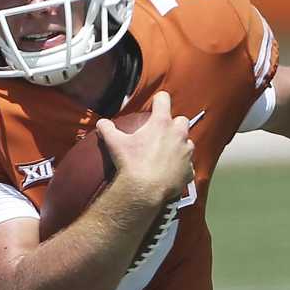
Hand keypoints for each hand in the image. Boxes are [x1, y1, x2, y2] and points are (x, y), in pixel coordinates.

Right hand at [101, 90, 195, 206]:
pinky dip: (181, 167)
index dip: (158, 101)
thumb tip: (101, 123)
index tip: (154, 106)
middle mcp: (178, 134)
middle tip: (161, 135)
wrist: (144, 191)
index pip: (164, 99)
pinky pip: (188, 165)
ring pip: (187, 143)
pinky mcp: (189, 170)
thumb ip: (108, 129)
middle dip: (174, 125)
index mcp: (161, 123)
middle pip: (182, 120)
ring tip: (166, 155)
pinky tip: (170, 173)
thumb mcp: (115, 143)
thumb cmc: (131, 163)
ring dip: (179, 146)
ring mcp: (186, 152)